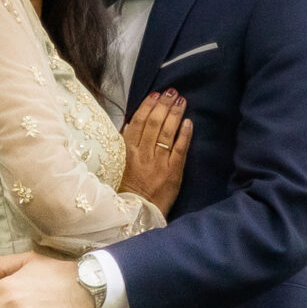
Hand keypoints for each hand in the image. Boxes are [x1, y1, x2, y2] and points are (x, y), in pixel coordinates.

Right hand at [121, 89, 191, 212]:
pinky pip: (180, 149)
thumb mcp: (117, 166)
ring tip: (181, 101)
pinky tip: (188, 122)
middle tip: (172, 92)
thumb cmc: (125, 190)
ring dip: (175, 114)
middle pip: (154, 123)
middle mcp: (143, 154)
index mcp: (126, 152)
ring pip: (166, 132)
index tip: (155, 94)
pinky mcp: (173, 172)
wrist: (136, 214)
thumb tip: (132, 124)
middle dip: (163, 105)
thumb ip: (125, 146)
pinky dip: (184, 134)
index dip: (147, 106)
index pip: (137, 122)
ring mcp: (159, 162)